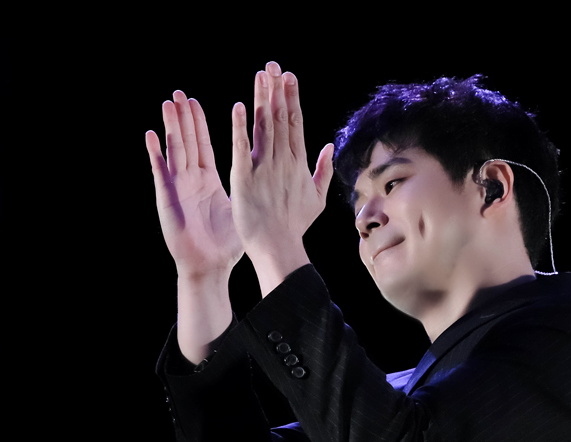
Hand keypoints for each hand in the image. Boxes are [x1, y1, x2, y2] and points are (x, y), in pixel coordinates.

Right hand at [145, 91, 243, 281]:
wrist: (209, 266)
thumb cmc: (226, 244)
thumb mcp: (240, 208)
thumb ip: (251, 189)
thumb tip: (271, 177)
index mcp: (208, 181)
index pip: (203, 145)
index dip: (200, 124)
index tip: (198, 102)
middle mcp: (191, 180)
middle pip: (187, 142)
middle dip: (184, 118)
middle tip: (180, 93)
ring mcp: (178, 187)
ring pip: (174, 150)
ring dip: (171, 127)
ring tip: (168, 104)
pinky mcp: (168, 198)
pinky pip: (161, 172)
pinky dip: (156, 153)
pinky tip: (152, 134)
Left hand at [230, 62, 333, 293]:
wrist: (278, 247)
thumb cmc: (295, 226)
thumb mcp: (316, 198)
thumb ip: (322, 171)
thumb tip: (329, 146)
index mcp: (298, 164)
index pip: (295, 123)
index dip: (291, 98)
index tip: (289, 77)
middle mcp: (283, 161)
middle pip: (280, 118)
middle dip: (277, 90)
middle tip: (274, 66)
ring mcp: (264, 168)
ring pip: (264, 126)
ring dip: (262, 99)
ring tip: (261, 75)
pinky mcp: (244, 177)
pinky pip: (242, 147)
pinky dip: (241, 126)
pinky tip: (241, 105)